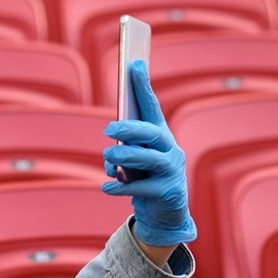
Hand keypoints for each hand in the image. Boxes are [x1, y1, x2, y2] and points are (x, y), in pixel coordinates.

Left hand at [101, 59, 196, 246]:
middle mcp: (170, 150)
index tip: (134, 64)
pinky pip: (141, 188)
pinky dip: (120, 187)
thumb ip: (126, 149)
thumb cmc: (144, 178)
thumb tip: (112, 146)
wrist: (163, 213)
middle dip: (130, 128)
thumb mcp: (135, 160)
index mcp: (160, 136)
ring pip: (148, 159)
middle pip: (151, 133)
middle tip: (109, 129)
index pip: (152, 107)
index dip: (143, 86)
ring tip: (107, 158)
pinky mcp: (167, 192)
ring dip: (124, 157)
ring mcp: (171, 171)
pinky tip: (106, 186)